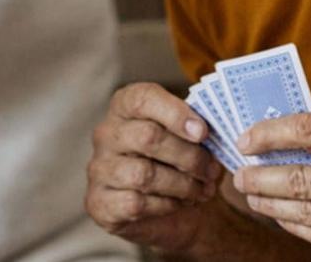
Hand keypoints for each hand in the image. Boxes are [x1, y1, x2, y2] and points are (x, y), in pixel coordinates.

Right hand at [85, 83, 226, 251]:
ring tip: (202, 190)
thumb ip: (197, 128)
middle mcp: (107, 134)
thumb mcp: (192, 140)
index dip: (175, 113)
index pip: (142, 98)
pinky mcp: (100, 202)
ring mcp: (100, 169)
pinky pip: (136, 203)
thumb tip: (211, 128)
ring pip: (144, 174)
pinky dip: (166, 205)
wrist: (174, 212)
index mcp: (126, 108)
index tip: (203, 132)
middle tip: (211, 170)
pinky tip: (180, 203)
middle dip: (188, 156)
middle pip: (148, 137)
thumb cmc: (181, 163)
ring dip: (182, 184)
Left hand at [234, 113, 310, 261]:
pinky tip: (281, 213)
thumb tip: (292, 138)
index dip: (269, 133)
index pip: (307, 131)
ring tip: (252, 192)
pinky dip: (294, 223)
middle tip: (239, 171)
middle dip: (258, 175)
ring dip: (268, 201)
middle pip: (296, 178)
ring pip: (301, 212)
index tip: (247, 137)